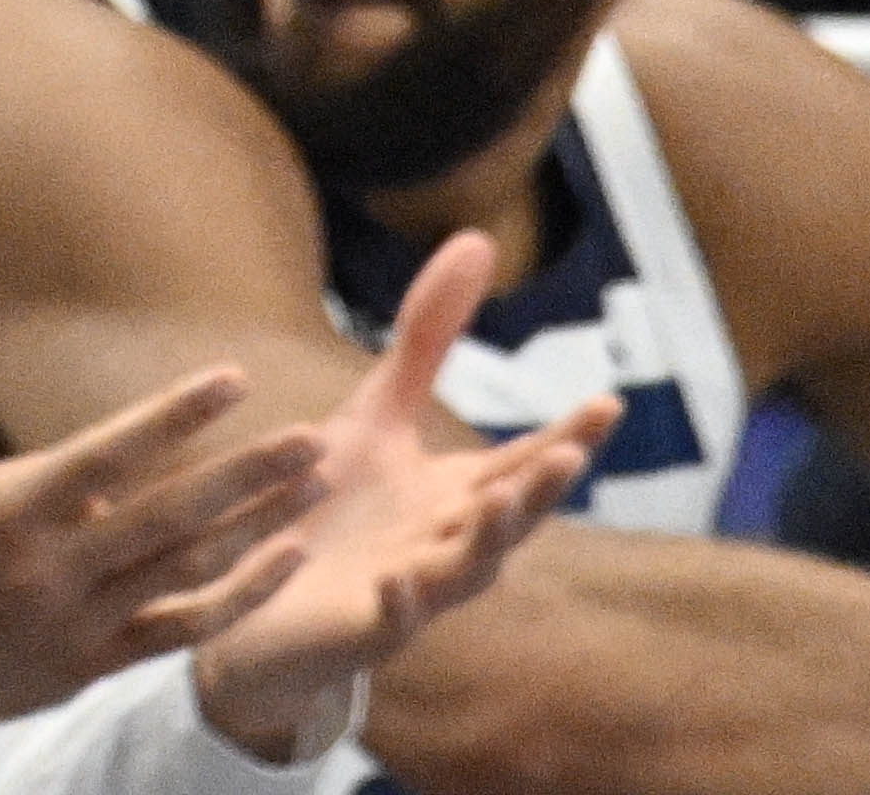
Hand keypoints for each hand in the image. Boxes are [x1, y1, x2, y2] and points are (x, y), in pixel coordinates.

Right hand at [0, 248, 326, 755]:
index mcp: (10, 505)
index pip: (109, 453)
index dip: (174, 416)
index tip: (233, 380)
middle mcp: (51, 567)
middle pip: (170, 516)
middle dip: (248, 476)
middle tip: (314, 439)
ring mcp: (76, 622)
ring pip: (187, 571)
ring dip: (257, 527)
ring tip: (315, 488)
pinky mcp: (88, 665)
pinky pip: (180, 630)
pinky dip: (238, 598)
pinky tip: (282, 561)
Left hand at [188, 229, 616, 759]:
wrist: (262, 597)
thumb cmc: (334, 504)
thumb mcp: (378, 413)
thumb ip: (428, 340)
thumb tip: (478, 240)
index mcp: (455, 497)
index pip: (522, 463)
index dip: (565, 438)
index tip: (607, 402)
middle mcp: (443, 545)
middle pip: (505, 520)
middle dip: (536, 491)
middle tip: (566, 459)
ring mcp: (408, 591)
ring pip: (459, 572)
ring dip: (483, 542)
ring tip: (499, 504)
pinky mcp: (358, 628)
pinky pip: (384, 622)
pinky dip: (395, 604)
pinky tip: (396, 583)